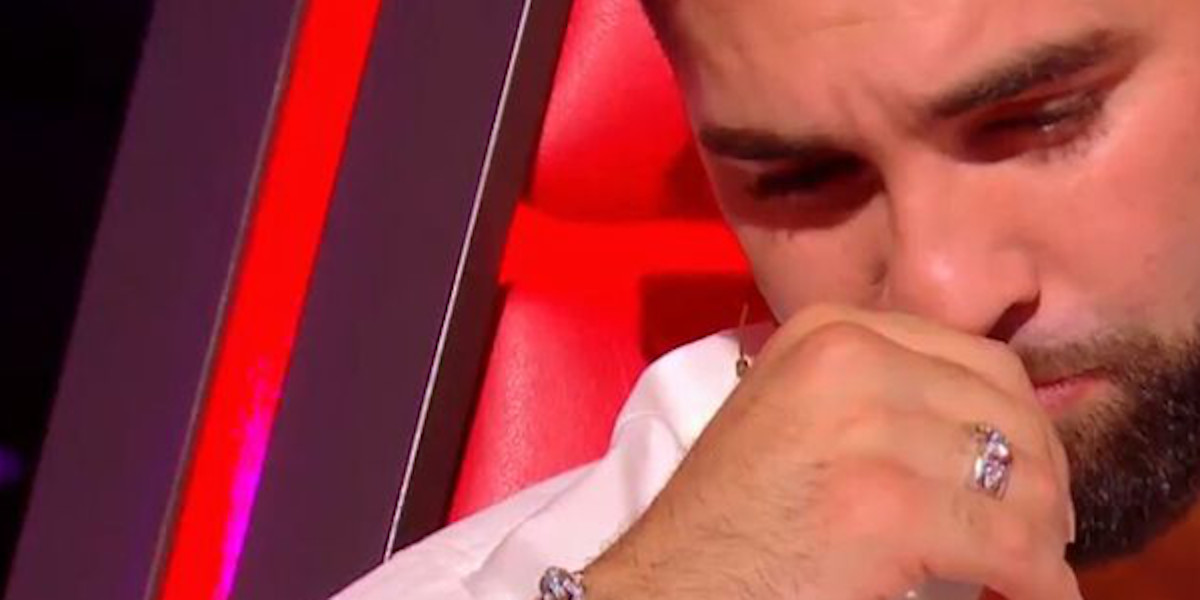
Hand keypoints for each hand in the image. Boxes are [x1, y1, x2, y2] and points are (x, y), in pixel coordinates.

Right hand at [584, 305, 1078, 599]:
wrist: (669, 586)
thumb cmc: (728, 520)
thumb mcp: (794, 417)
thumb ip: (877, 397)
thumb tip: (994, 430)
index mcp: (828, 329)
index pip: (976, 358)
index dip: (1020, 423)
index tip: (1030, 473)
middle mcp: (847, 357)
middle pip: (1006, 409)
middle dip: (1043, 477)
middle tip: (1045, 530)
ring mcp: (864, 427)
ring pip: (1017, 478)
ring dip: (1041, 536)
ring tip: (1038, 572)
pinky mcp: (884, 505)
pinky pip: (1007, 544)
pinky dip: (1038, 582)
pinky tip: (1038, 598)